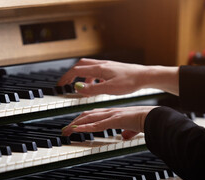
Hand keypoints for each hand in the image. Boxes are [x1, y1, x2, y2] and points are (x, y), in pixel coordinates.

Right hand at [57, 58, 179, 95]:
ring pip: (89, 68)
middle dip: (71, 74)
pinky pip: (97, 71)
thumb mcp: (109, 88)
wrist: (145, 76)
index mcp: (99, 69)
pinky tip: (97, 86)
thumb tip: (77, 88)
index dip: (66, 78)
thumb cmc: (130, 82)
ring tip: (81, 88)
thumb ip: (92, 89)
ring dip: (82, 76)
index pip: (76, 70)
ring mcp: (107, 66)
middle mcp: (102, 65)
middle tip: (66, 83)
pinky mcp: (112, 69)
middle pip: (80, 65)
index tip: (60, 85)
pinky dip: (92, 78)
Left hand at [61, 106, 157, 138]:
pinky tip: (76, 130)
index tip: (72, 126)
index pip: (92, 115)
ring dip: (75, 125)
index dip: (81, 120)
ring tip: (66, 131)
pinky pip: (96, 125)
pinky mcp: (114, 120)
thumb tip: (125, 136)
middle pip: (86, 116)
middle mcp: (109, 112)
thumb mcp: (133, 128)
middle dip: (73, 123)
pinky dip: (84, 127)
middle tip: (64, 130)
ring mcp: (110, 115)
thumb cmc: (144, 120)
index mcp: (112, 113)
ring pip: (88, 119)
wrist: (152, 117)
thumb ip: (128, 132)